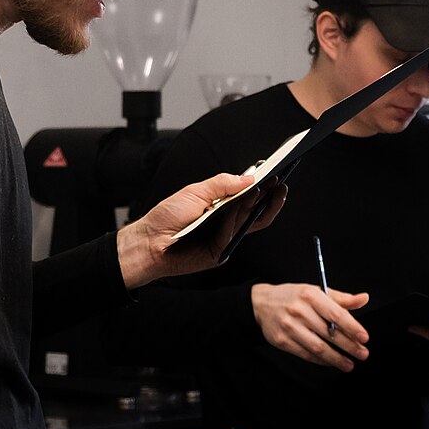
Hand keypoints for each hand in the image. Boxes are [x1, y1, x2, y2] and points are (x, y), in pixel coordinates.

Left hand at [117, 174, 287, 287]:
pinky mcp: (219, 253)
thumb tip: (249, 178)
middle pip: (257, 213)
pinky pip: (232, 235)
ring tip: (266, 190)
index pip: (250, 198)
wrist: (148, 242)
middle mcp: (227, 224)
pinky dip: (234, 220)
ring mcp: (225, 239)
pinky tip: (236, 208)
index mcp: (222, 207)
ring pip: (250, 225)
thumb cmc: (167, 217)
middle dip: (271, 198)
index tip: (277, 175)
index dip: (265, 188)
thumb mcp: (194, 192)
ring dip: (259, 206)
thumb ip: (221, 184)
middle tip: (280, 184)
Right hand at [251, 283, 369, 371]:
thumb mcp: (316, 291)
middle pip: (329, 333)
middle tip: (362, 354)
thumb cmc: (293, 297)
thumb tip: (363, 299)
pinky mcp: (282, 341)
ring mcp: (289, 327)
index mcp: (310, 296)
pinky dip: (321, 360)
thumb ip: (341, 298)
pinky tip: (331, 362)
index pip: (336, 314)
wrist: (261, 304)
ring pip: (318, 347)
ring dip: (336, 359)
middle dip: (349, 346)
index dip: (352, 328)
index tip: (364, 338)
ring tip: (349, 364)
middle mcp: (299, 311)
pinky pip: (306, 354)